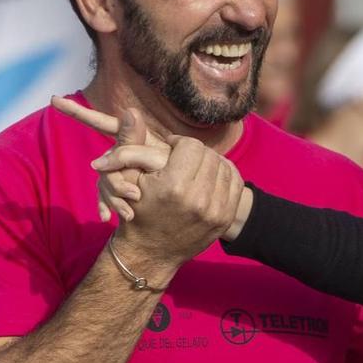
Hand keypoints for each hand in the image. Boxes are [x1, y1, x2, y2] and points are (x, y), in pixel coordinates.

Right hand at [53, 95, 166, 223]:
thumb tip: (130, 111)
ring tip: (128, 214)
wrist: (179, 217)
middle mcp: (122, 156)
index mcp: (130, 144)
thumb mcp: (158, 162)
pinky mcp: (120, 190)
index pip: (102, 123)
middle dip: (115, 183)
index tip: (54, 99)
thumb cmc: (175, 182)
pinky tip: (105, 216)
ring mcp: (119, 173)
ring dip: (114, 198)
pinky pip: (106, 198)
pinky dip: (108, 206)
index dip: (78, 112)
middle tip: (134, 196)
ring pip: (104, 183)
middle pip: (105, 165)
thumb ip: (138, 142)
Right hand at [53, 96, 245, 278]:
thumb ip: (130, 143)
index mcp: (174, 186)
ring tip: (194, 169)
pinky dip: (223, 176)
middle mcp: (198, 199)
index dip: (179, 145)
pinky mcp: (225, 218)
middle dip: (194, 153)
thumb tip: (131, 110)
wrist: (152, 251)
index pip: (190, 145)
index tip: (170, 152)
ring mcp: (216, 210)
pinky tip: (208, 179)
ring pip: (223, 166)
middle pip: (208, 154)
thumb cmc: (136, 211)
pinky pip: (234, 183)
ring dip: (209, 163)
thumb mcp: (127, 177)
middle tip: (182, 160)